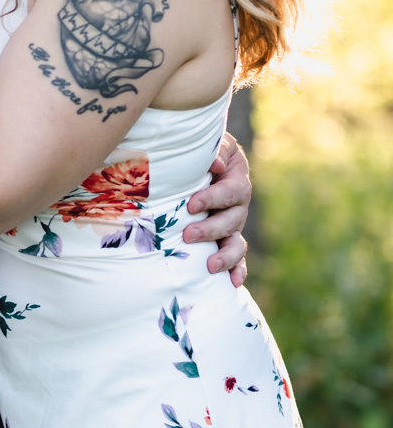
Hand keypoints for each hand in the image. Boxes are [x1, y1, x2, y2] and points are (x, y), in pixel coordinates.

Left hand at [182, 133, 249, 286]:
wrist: (202, 163)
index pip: (230, 192)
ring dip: (226, 256)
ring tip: (210, 265)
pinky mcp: (227, 240)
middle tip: (188, 235)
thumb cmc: (203, 152)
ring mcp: (234, 225)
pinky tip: (232, 283)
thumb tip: (215, 166)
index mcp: (236, 180)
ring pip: (236, 243)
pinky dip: (238, 271)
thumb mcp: (212, 143)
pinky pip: (238, 259)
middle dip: (211, 229)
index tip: (191, 205)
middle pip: (232, 220)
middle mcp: (239, 206)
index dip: (212, 199)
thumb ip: (216, 151)